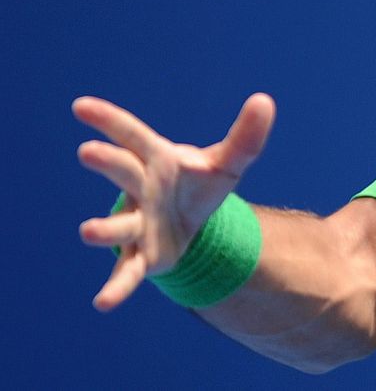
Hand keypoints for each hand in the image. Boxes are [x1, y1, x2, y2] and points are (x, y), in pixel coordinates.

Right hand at [73, 93, 274, 310]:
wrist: (193, 224)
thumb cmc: (199, 183)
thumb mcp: (227, 161)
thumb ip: (246, 137)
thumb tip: (265, 100)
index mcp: (156, 160)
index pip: (133, 136)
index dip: (109, 120)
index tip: (80, 106)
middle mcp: (140, 189)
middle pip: (123, 172)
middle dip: (107, 162)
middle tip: (87, 151)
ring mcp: (137, 223)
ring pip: (119, 225)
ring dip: (104, 229)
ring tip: (86, 231)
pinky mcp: (142, 255)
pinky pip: (127, 272)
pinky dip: (116, 287)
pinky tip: (103, 303)